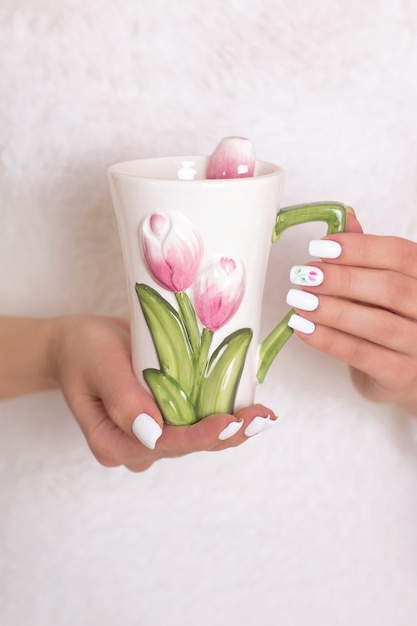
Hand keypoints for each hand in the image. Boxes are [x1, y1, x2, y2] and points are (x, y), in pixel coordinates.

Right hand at [52, 315, 275, 470]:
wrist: (78, 344)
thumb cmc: (82, 350)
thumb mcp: (98, 365)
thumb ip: (122, 400)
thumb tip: (154, 432)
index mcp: (113, 442)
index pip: (165, 444)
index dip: (201, 435)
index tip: (231, 422)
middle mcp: (136, 446)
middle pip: (188, 445)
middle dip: (227, 432)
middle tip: (263, 418)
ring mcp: (152, 435)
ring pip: (197, 435)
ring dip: (231, 426)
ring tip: (264, 415)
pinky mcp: (165, 419)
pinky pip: (196, 419)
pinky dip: (222, 412)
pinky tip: (249, 405)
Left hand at [286, 212, 416, 414]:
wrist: (404, 372)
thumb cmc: (391, 320)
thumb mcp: (382, 283)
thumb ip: (368, 254)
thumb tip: (346, 217)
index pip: (400, 255)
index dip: (359, 248)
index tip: (320, 248)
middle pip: (390, 288)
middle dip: (341, 279)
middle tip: (303, 275)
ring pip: (377, 323)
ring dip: (331, 310)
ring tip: (298, 300)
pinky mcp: (401, 374)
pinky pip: (361, 354)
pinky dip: (328, 339)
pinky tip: (303, 328)